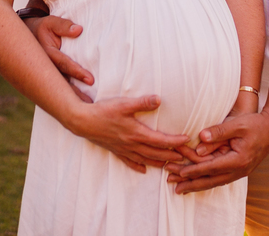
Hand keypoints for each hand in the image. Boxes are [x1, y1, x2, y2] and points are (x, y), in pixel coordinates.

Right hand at [27, 14, 93, 99]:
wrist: (25, 36)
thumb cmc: (42, 28)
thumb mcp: (51, 22)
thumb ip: (64, 26)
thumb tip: (79, 30)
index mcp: (45, 53)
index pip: (63, 64)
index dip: (76, 72)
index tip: (91, 80)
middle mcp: (43, 67)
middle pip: (61, 83)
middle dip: (75, 94)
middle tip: (90, 104)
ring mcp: (43, 75)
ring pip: (58, 89)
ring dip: (71, 99)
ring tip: (86, 108)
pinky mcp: (45, 80)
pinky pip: (56, 90)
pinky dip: (64, 98)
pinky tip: (75, 106)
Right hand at [69, 95, 190, 172]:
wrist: (82, 121)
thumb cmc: (103, 111)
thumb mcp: (124, 104)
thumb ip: (142, 102)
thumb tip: (159, 99)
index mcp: (137, 133)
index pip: (161, 141)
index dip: (175, 142)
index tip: (186, 140)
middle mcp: (132, 144)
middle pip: (156, 153)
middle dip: (171, 155)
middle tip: (184, 157)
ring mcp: (123, 149)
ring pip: (145, 159)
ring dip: (158, 162)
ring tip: (169, 165)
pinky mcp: (115, 150)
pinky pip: (129, 162)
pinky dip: (138, 166)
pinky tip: (143, 169)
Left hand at [165, 111, 268, 192]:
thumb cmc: (256, 124)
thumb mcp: (237, 124)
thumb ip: (219, 132)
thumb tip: (201, 138)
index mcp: (238, 160)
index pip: (211, 168)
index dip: (194, 170)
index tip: (179, 172)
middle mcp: (239, 170)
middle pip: (211, 181)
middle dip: (191, 184)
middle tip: (173, 186)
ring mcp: (240, 172)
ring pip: (215, 182)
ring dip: (197, 185)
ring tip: (180, 188)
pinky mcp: (240, 170)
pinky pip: (220, 179)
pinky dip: (207, 181)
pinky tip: (198, 182)